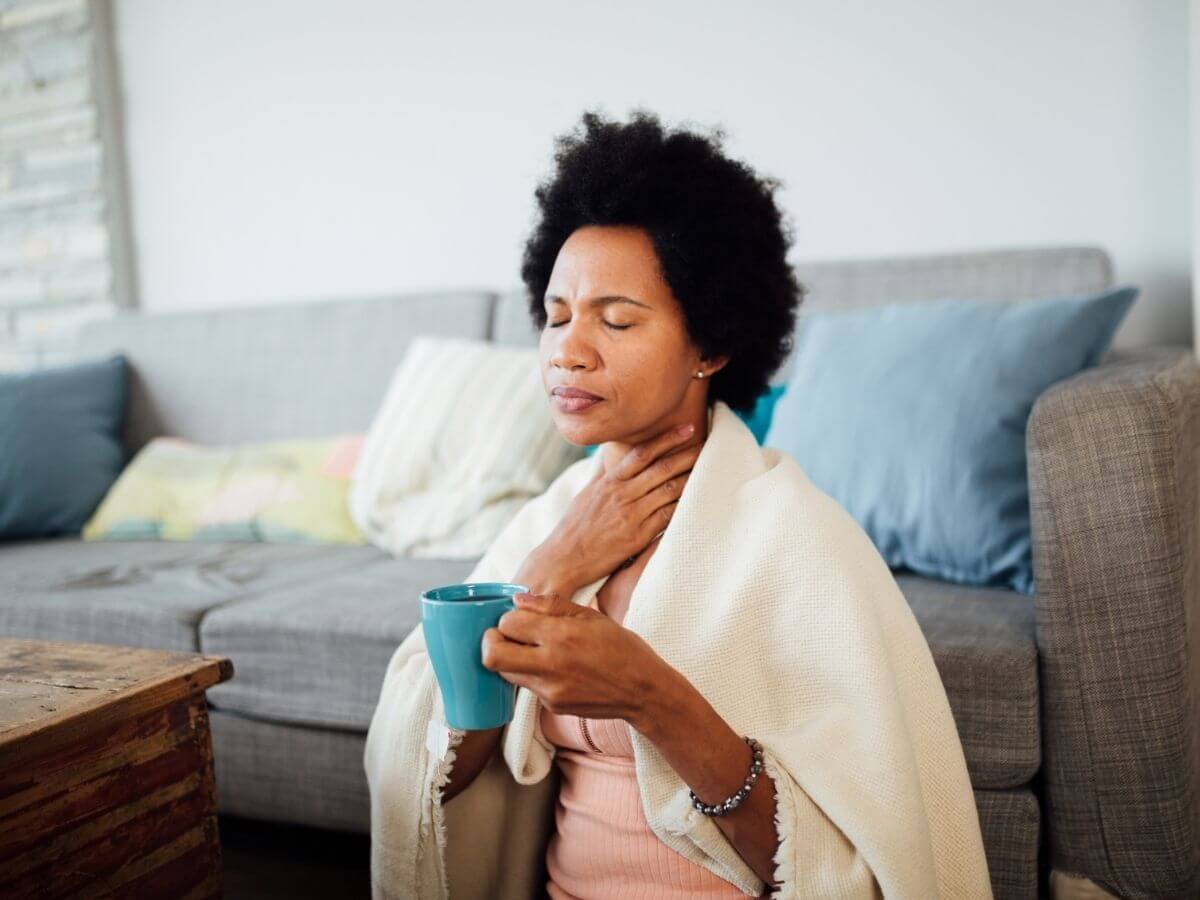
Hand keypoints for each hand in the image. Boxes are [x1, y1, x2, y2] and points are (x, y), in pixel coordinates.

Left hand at [481, 590, 664, 721]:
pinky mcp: (552, 706)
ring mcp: (550, 690)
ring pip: (505, 673)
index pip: (508, 624)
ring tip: (529, 650)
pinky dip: (531, 674)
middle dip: (490, 642)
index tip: (518, 618)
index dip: (507, 618)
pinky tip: (553, 667)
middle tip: (503, 636)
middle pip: (492, 656)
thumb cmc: (620, 647)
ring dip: (509, 659)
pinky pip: (528, 686)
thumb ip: (550, 606)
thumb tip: (517, 601)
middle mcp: (551, 665)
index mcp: (561, 635)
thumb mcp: (590, 615)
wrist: (642, 690)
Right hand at [541, 422, 702, 586]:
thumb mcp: (586, 494)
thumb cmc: (574, 527)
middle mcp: (621, 494)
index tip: (686, 428)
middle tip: (706, 443)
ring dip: (690, 478)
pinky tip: (698, 500)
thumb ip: (601, 474)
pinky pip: (666, 517)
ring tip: (710, 469)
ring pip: (668, 491)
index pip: (641, 453)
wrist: (563, 559)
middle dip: (686, 454)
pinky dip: (683, 507)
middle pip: (661, 468)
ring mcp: (630, 515)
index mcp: (610, 482)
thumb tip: (608, 456)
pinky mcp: (637, 536)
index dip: (666, 439)